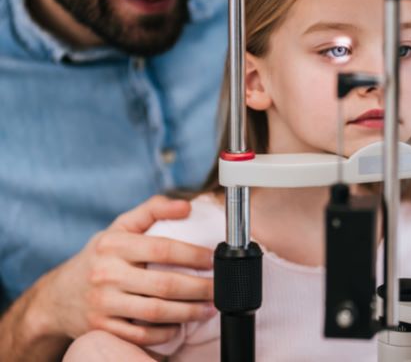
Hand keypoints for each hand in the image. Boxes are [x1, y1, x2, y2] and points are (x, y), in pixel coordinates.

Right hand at [30, 196, 215, 345]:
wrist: (59, 296)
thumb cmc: (101, 256)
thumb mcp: (120, 226)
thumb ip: (153, 209)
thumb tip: (187, 206)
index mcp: (114, 245)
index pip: (162, 249)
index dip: (193, 255)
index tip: (213, 259)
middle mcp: (106, 274)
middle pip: (164, 285)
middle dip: (199, 288)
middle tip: (220, 288)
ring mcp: (103, 304)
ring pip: (156, 312)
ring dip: (189, 312)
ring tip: (210, 308)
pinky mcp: (102, 329)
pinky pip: (141, 335)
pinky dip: (166, 332)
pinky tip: (182, 325)